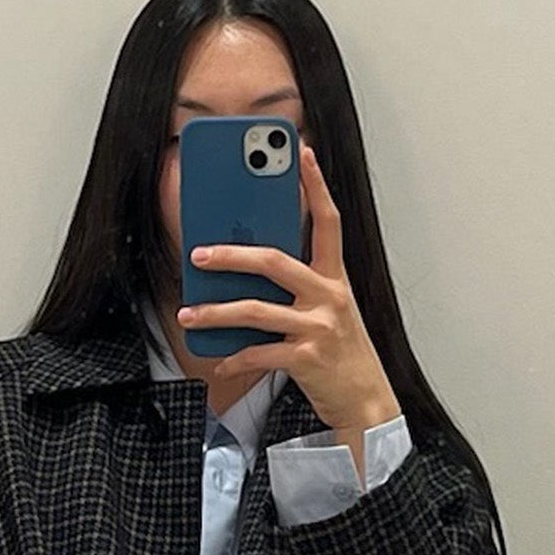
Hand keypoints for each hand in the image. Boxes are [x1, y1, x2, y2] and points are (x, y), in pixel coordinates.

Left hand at [178, 142, 401, 440]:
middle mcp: (329, 296)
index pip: (328, 221)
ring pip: (255, 310)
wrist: (366, 401)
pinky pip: (259, 353)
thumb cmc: (342, 354)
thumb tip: (252, 271)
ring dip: (215, 312)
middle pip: (273, 260)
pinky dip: (234, 358)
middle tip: (198, 255)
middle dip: (230, 255)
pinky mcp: (307, 359)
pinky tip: (218, 361)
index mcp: (335, 278)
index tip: (302, 153)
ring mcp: (318, 327)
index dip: (316, 185)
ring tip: (188, 314)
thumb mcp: (331, 312)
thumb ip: (302, 287)